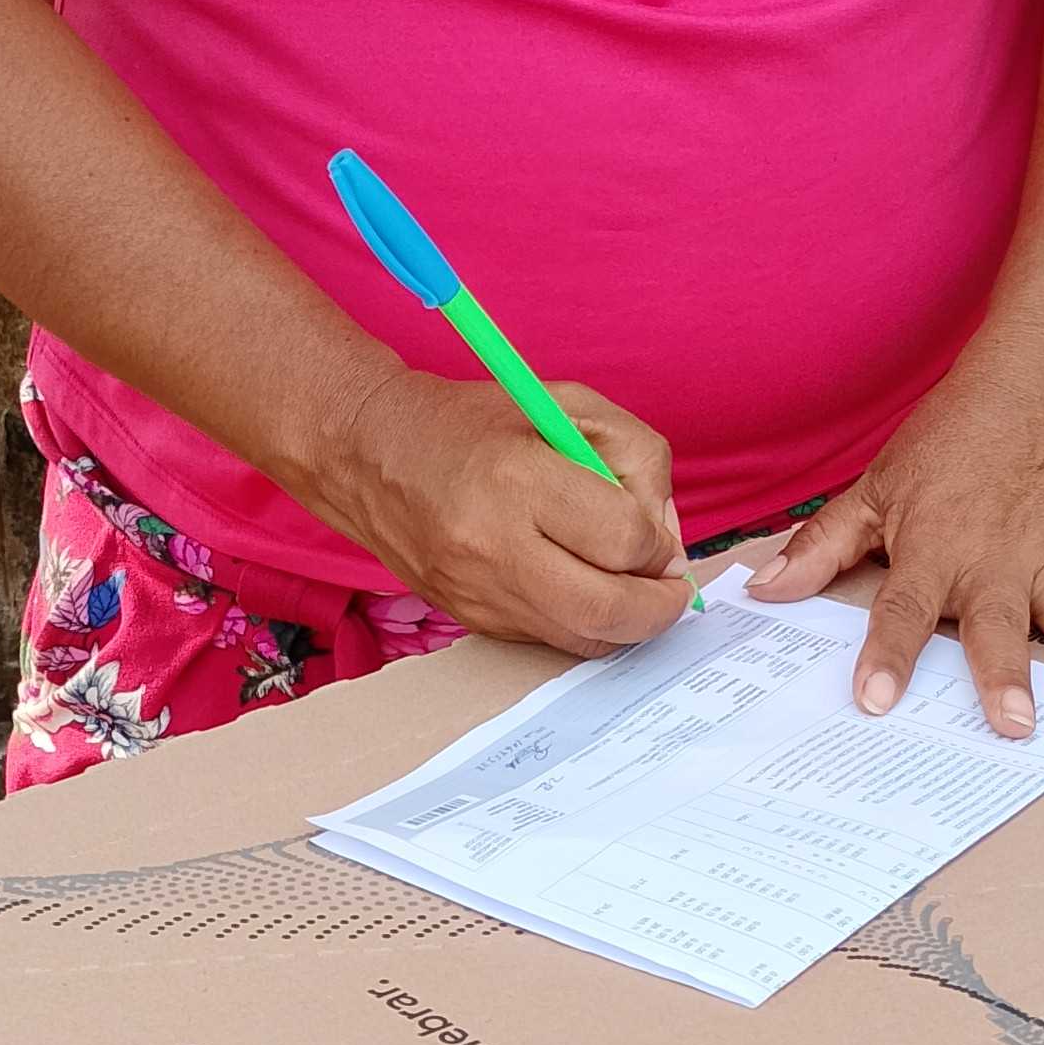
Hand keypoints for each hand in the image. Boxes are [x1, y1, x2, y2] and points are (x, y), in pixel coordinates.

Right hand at [306, 363, 692, 659]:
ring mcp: (480, 593)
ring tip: (634, 590)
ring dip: (626, 625)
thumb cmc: (476, 423)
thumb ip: (635, 456)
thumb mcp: (567, 404)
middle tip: (671, 590)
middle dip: (659, 608)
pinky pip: (550, 639)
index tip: (659, 538)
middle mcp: (495, 546)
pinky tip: (581, 587)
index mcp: (520, 479)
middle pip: (608, 610)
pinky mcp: (472, 620)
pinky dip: (581, 623)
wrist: (372, 455)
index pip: (623, 539)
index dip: (660, 546)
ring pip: (583, 640)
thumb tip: (665, 536)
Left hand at [748, 322, 1043, 733]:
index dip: (886, 652)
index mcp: (937, 547)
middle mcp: (999, 562)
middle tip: (1013, 724)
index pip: (903, 606)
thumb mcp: (877, 487)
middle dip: (1006, 673)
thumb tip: (764, 590)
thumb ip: (822, 545)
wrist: (1039, 386)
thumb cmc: (951, 444)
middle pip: (1000, 624)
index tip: (875, 700)